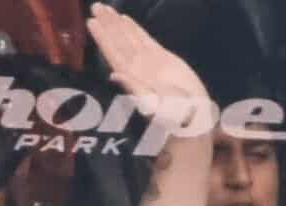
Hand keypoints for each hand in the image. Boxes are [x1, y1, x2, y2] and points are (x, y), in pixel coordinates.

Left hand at [86, 2, 209, 131]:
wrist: (194, 114)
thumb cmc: (174, 115)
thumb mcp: (153, 105)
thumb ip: (133, 88)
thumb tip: (113, 74)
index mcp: (131, 77)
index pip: (112, 53)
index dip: (102, 38)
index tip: (91, 22)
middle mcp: (136, 67)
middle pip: (118, 41)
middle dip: (107, 24)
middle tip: (95, 6)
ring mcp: (148, 61)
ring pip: (128, 38)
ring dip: (116, 23)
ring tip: (105, 8)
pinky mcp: (161, 57)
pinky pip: (144, 39)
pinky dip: (134, 29)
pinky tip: (125, 19)